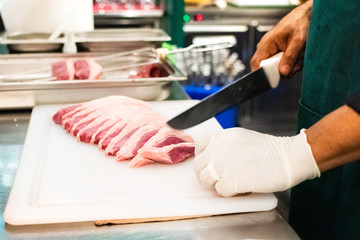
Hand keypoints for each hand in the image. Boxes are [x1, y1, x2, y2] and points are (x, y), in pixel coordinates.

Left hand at [194, 128, 319, 196]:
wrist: (288, 157)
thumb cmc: (270, 150)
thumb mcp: (242, 138)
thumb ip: (225, 146)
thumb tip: (214, 159)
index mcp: (223, 136)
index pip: (199, 145)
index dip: (203, 157)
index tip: (209, 163)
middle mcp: (219, 148)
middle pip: (199, 165)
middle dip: (206, 174)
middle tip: (217, 179)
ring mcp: (224, 164)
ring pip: (205, 179)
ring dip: (215, 185)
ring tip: (228, 185)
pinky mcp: (232, 180)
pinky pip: (220, 191)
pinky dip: (229, 193)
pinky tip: (240, 188)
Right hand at [250, 1, 312, 75]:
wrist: (308, 15)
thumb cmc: (300, 22)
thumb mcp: (298, 40)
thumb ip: (290, 57)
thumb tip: (283, 72)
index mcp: (266, 44)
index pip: (256, 64)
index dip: (262, 74)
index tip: (275, 79)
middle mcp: (267, 48)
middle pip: (268, 69)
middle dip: (282, 72)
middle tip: (295, 67)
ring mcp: (273, 51)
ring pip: (277, 69)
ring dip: (289, 69)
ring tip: (299, 61)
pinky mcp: (279, 53)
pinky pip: (282, 65)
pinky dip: (291, 65)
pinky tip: (298, 60)